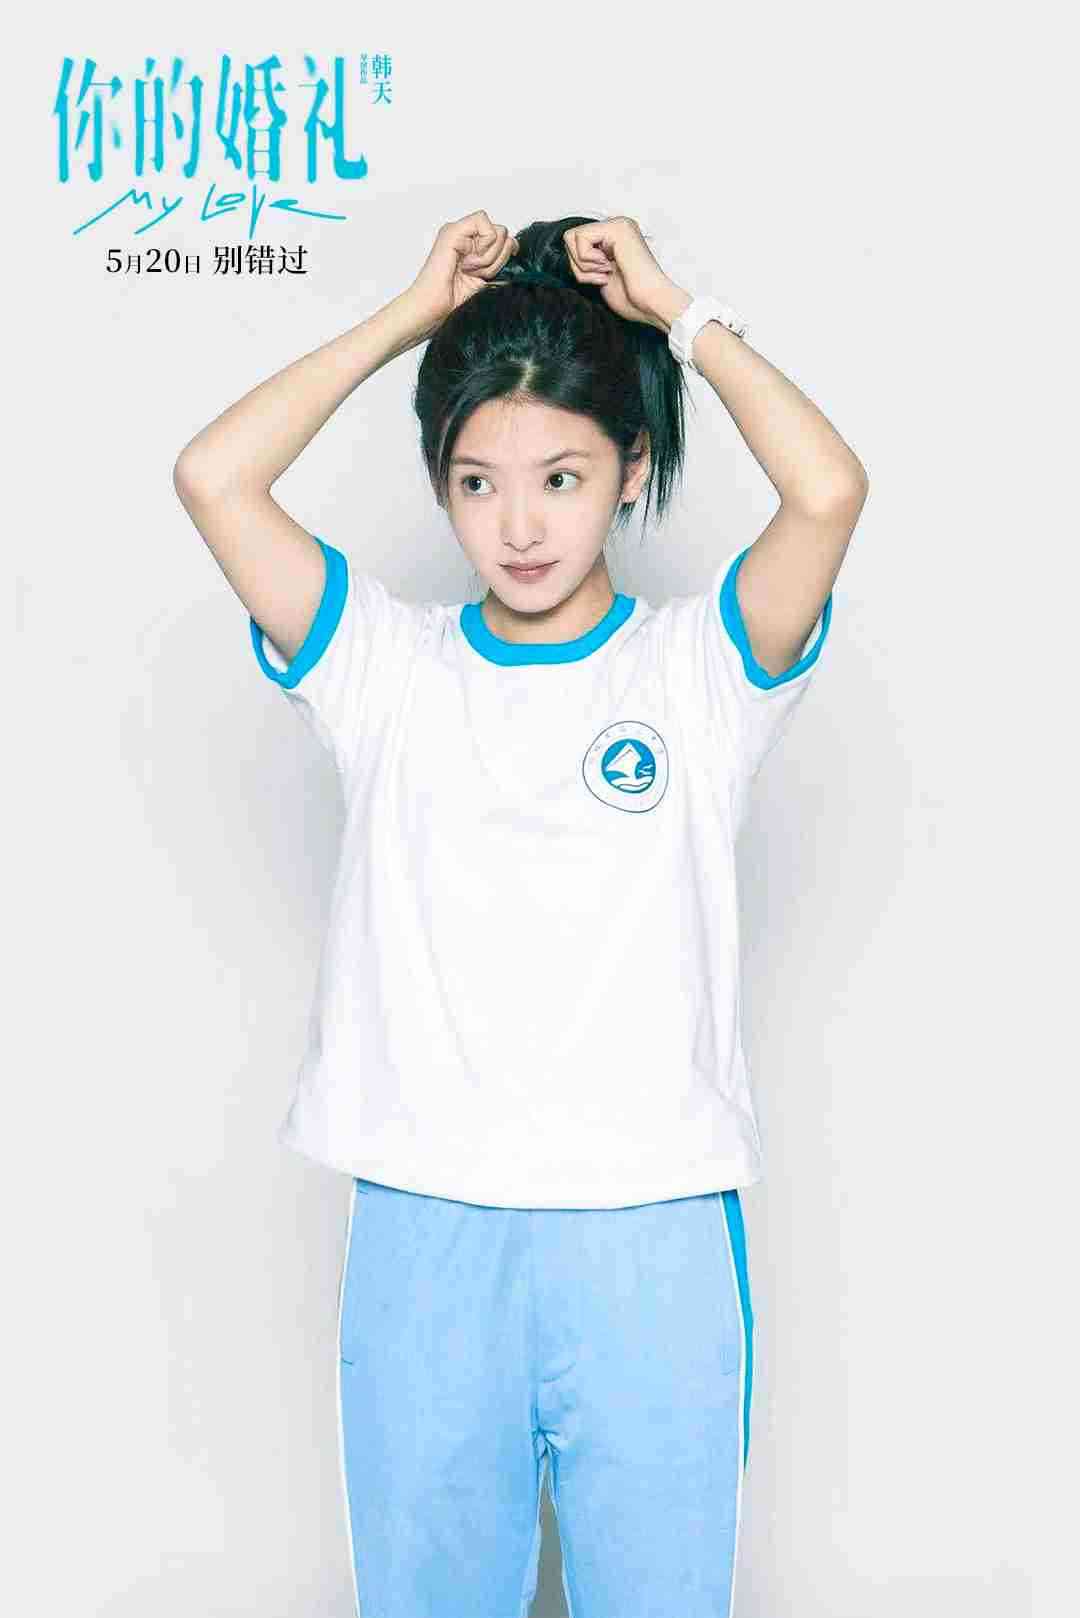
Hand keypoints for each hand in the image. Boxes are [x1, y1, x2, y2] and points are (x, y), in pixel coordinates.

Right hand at [406, 210, 519, 336]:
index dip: (504, 253)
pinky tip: (468, 263)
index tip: (488, 274)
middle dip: (497, 258)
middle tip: (477, 274)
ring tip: (470, 271)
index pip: (502, 237)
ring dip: (490, 258)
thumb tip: (516, 246)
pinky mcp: (453, 231)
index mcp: (472, 245)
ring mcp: (458, 231)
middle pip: (503, 233)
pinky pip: (485, 225)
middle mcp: (465, 235)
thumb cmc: (453, 300)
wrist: (433, 309)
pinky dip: (484, 249)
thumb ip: (500, 261)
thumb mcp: (486, 279)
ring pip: (498, 231)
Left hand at [562, 217, 685, 329]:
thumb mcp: (600, 276)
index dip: (579, 266)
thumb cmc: (632, 298)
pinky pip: (580, 239)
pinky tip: (608, 269)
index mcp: (613, 237)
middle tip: (603, 276)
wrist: (652, 303)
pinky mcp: (616, 229)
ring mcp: (617, 225)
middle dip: (578, 265)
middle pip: (570, 238)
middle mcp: (616, 226)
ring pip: (571, 237)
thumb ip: (586, 262)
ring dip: (584, 265)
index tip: (602, 279)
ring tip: (607, 273)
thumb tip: (567, 253)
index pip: (575, 242)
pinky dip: (587, 261)